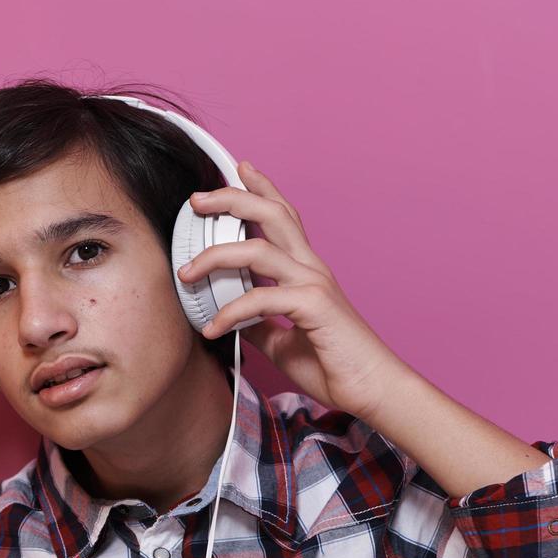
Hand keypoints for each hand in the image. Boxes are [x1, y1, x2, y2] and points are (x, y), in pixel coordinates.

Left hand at [176, 160, 409, 419]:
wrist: (371, 389)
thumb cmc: (333, 365)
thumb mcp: (281, 341)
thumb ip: (258, 323)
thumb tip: (229, 318)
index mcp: (307, 271)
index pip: (283, 217)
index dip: (262, 188)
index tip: (239, 168)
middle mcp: (311, 268)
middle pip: (271, 213)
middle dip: (232, 198)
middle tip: (197, 199)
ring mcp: (314, 283)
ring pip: (259, 248)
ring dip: (216, 255)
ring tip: (186, 272)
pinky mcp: (313, 305)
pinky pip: (261, 298)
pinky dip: (230, 312)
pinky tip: (212, 329)